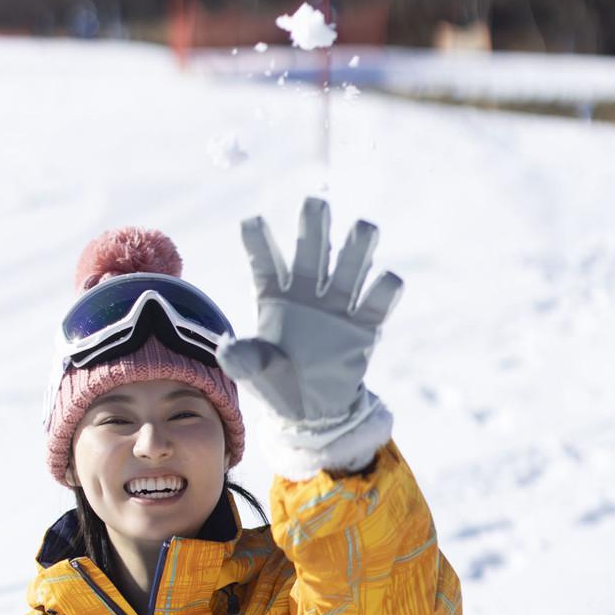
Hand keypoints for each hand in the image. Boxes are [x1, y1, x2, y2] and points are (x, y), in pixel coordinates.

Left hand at [218, 197, 401, 476]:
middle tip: (316, 203)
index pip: (266, 263)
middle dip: (315, 226)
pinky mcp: (363, 327)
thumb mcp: (253, 373)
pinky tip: (386, 281)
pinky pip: (376, 302)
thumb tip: (227, 350)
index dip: (259, 242)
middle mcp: (306, 293)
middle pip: (312, 251)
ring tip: (364, 228)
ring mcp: (336, 306)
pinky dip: (384, 289)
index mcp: (274, 296)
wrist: (308, 411)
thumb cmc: (275, 382)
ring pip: (350, 266)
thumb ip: (241, 359)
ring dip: (358, 246)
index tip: (251, 222)